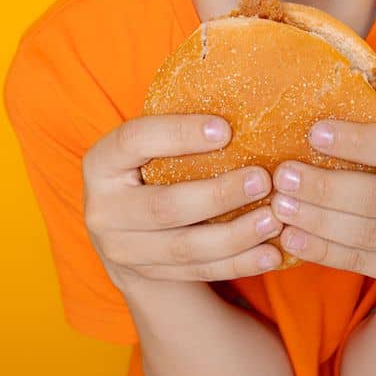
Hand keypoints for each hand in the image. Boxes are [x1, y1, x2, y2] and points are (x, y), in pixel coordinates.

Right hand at [82, 114, 282, 287]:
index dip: (178, 133)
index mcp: (101, 163)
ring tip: (274, 218)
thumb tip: (242, 99)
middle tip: (262, 179)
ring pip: (185, 248)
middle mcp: (103, 210)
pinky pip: (199, 272)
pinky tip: (270, 253)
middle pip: (164, 207)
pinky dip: (238, 264)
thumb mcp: (147, 147)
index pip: (135, 141)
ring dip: (235, 235)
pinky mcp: (147, 277)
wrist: (125, 231)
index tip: (225, 129)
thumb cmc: (148, 169)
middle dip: (218, 195)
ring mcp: (121, 250)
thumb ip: (178, 129)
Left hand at [269, 121, 375, 299]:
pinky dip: (322, 250)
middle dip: (325, 187)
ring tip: (280, 205)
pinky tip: (293, 237)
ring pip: (365, 233)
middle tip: (284, 175)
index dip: (358, 142)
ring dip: (316, 220)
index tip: (314, 133)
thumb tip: (316, 126)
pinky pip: (359, 261)